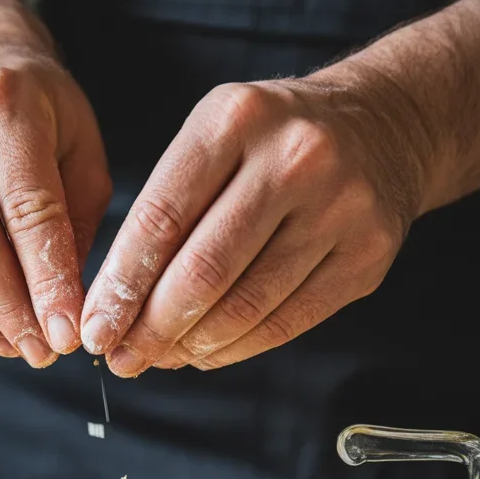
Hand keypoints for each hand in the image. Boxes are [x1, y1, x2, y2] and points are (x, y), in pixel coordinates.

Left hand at [80, 72, 428, 373]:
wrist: (385, 126)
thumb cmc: (273, 141)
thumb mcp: (215, 138)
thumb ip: (167, 210)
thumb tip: (116, 307)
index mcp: (236, 120)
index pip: (161, 219)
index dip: (121, 285)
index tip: (94, 327)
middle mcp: (293, 160)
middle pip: (202, 272)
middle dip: (151, 328)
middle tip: (122, 357)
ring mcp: (339, 210)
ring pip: (244, 307)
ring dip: (190, 346)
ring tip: (160, 358)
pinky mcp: (366, 257)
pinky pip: (285, 323)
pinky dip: (235, 348)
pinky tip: (206, 352)